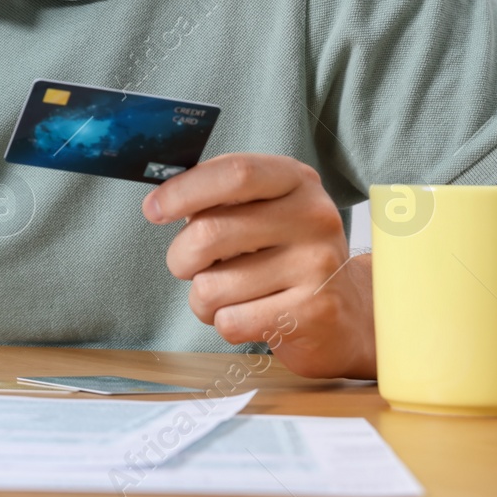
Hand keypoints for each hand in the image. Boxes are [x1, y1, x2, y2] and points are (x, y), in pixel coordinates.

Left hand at [141, 153, 373, 378]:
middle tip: (186, 265)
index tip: (153, 209)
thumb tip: (159, 201)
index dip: (183, 191)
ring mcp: (318, 265)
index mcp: (295, 180)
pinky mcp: (314, 313)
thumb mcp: (261, 212)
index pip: (234, 173)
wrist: (343, 315)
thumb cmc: (282, 257)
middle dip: (180, 257)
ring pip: (212, 285)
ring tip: (227, 295)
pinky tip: (248, 315)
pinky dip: (223, 323)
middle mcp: (313, 217)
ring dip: (202, 298)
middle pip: (210, 232)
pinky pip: (231, 321)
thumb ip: (218, 199)